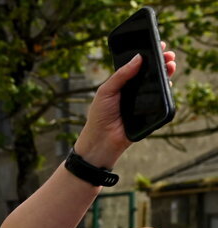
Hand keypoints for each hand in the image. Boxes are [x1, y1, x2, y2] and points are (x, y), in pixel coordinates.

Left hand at [74, 43, 176, 167]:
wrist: (102, 140)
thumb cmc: (100, 115)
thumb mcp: (106, 91)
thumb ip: (121, 75)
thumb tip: (138, 57)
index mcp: (123, 83)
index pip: (138, 65)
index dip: (148, 55)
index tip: (159, 45)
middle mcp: (134, 90)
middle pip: (151, 72)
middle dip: (161, 61)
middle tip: (168, 54)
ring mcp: (143, 100)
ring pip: (158, 83)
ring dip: (167, 72)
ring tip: (171, 64)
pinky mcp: (150, 110)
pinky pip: (161, 98)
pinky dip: (166, 89)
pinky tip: (168, 82)